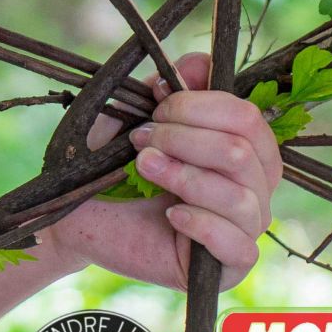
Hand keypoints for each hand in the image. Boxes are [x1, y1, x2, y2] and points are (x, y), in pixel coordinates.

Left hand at [40, 50, 281, 291]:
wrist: (78, 217)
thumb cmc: (111, 166)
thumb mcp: (136, 118)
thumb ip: (173, 91)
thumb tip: (202, 62)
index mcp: (241, 148)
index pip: (247, 118)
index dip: (201, 106)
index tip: (155, 107)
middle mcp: (253, 188)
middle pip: (245, 152)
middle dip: (186, 138)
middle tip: (142, 140)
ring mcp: (243, 229)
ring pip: (241, 196)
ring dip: (185, 175)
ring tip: (144, 168)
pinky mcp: (227, 269)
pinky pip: (238, 245)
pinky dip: (202, 223)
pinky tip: (171, 214)